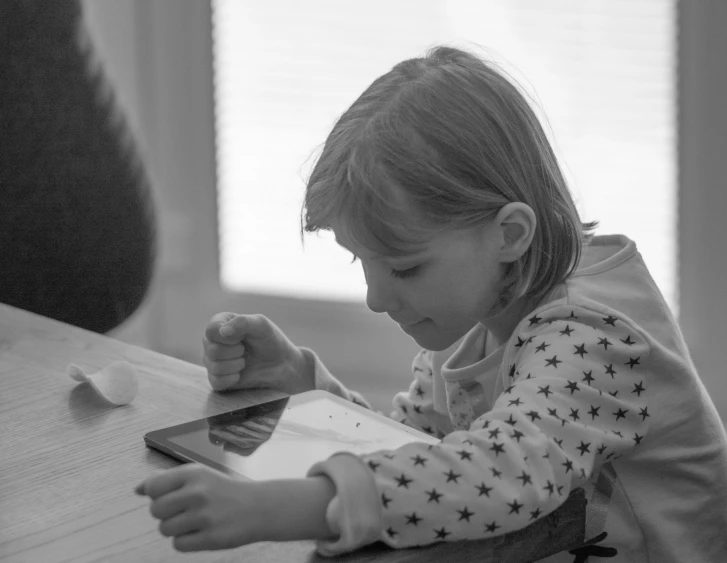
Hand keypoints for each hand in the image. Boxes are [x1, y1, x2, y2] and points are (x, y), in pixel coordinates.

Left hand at [135, 464, 262, 550]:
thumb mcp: (199, 475)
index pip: (153, 487)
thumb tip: (138, 489)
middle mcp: (197, 492)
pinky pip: (178, 545)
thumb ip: (167, 479)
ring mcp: (204, 516)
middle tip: (185, 510)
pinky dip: (187, 541)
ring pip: (165, 529)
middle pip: (156, 510)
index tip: (173, 495)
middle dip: (166, 513)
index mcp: (193, 473)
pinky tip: (202, 532)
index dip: (157, 495)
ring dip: (176, 528)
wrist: (259, 507)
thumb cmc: (223, 491)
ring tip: (196, 521)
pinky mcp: (210, 538)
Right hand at [203, 312, 313, 393]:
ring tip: (245, 361)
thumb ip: (243, 322)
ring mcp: (212, 361)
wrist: (281, 365)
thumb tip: (222, 331)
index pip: (211, 330)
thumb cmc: (271, 341)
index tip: (243, 338)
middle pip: (212, 349)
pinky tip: (240, 374)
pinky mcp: (216, 379)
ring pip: (213, 366)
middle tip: (245, 350)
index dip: (229, 337)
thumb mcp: (262, 325)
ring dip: (235, 365)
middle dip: (235, 352)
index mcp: (220, 323)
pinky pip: (215, 382)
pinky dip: (232, 379)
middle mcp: (212, 341)